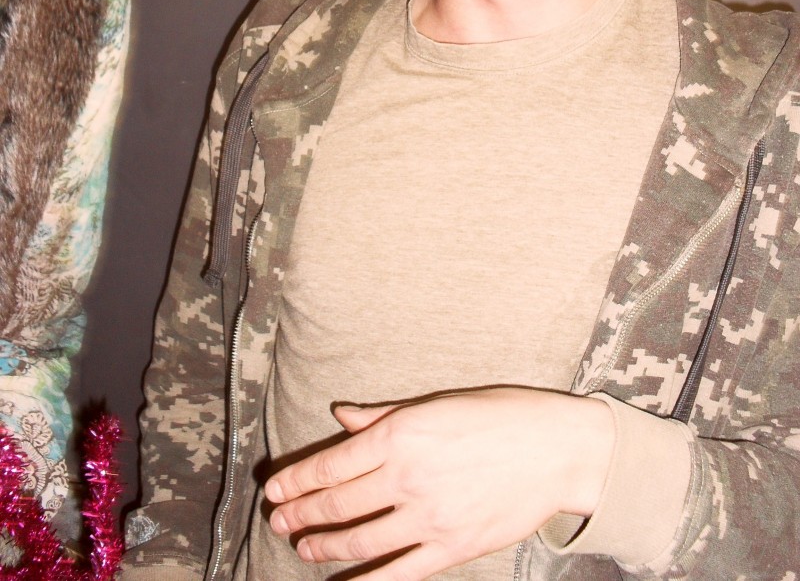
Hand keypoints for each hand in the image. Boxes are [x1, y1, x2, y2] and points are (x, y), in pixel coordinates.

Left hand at [265, 387, 613, 579]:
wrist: (555, 449)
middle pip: (336, 504)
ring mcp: (428, 516)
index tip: (273, 488)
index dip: (295, 479)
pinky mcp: (451, 547)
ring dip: (322, 547)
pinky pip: (397, 572)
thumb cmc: (498, 415)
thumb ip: (382, 415)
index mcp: (400, 434)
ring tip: (302, 546)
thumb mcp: (435, 403)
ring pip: (358, 541)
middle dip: (298, 514)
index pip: (330, 464)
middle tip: (277, 521)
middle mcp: (406, 476)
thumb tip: (341, 416)